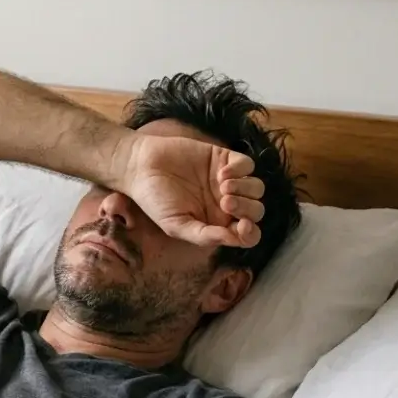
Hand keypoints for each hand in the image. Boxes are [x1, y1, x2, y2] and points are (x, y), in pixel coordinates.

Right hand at [122, 135, 263, 248]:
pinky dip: (240, 169)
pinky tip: (221, 172)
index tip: (241, 226)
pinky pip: (247, 165)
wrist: (141, 166)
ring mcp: (227, 181)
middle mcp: (226, 204)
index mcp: (217, 224)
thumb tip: (232, 239)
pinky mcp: (224, 158)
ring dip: (245, 189)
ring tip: (221, 185)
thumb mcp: (175, 225)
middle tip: (225, 202)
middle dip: (247, 208)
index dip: (251, 233)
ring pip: (256, 188)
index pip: (247, 234)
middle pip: (256, 210)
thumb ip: (203, 235)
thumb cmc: (155, 200)